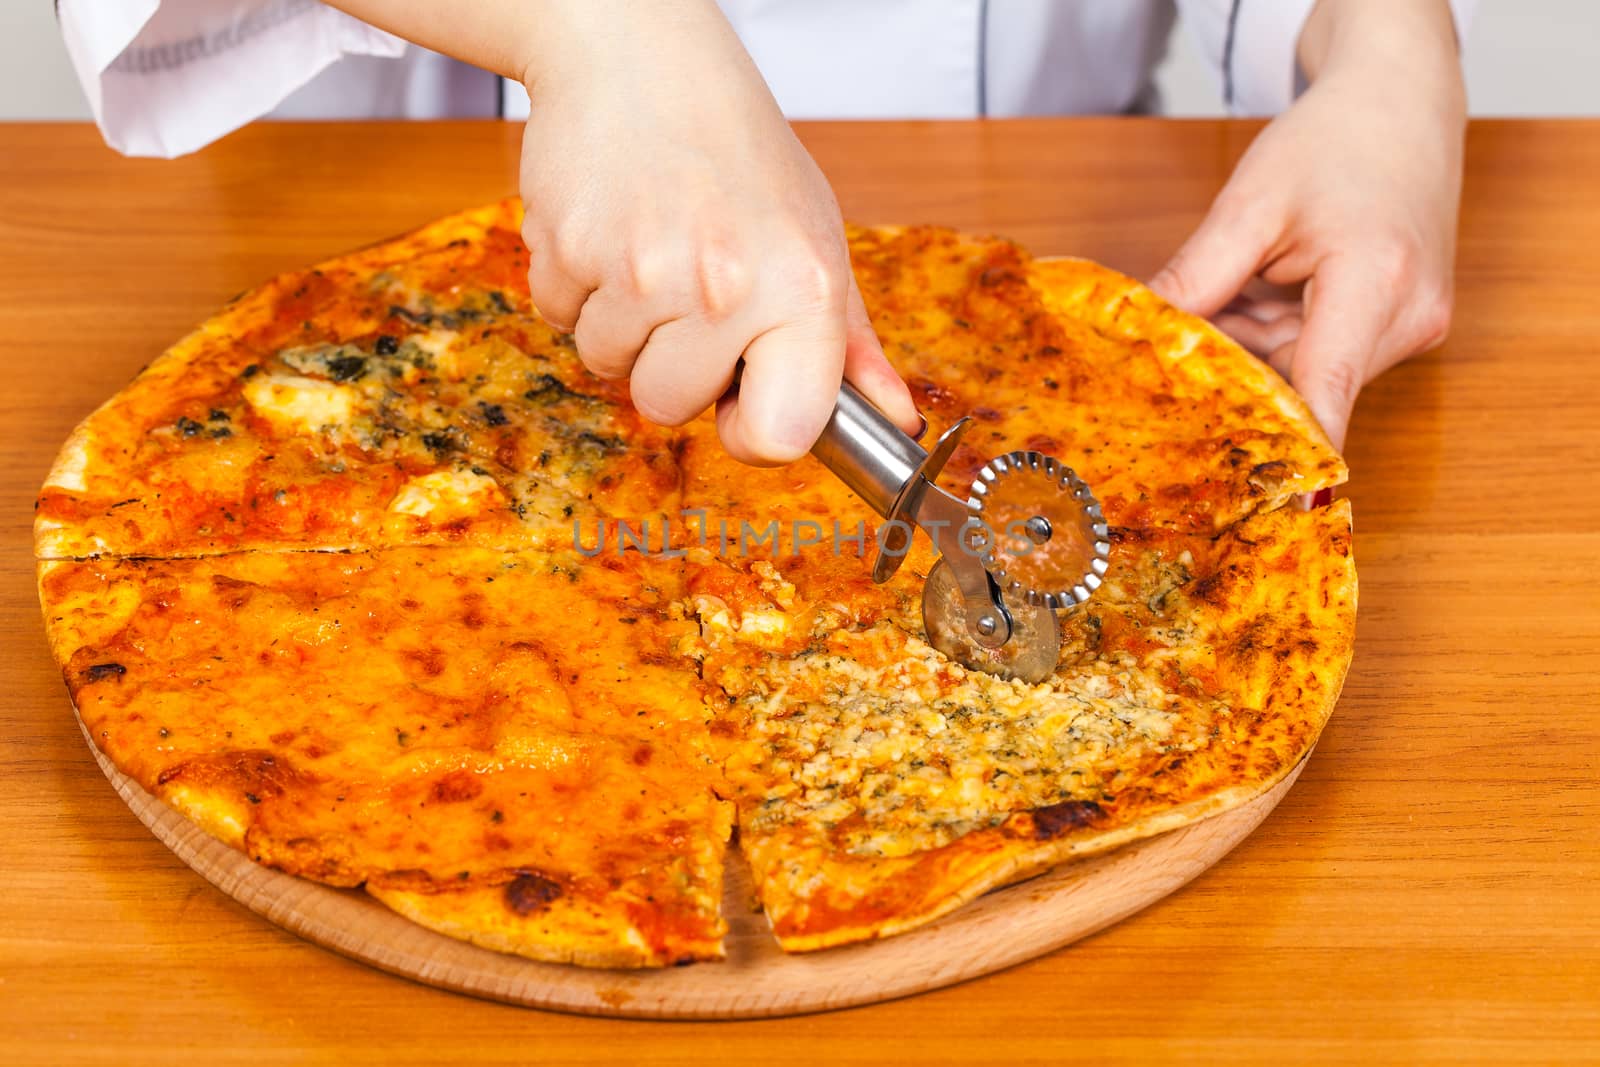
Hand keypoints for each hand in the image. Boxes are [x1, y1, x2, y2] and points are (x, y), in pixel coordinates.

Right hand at [516, 2, 917, 464]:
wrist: (640, 59)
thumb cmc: (738, 154)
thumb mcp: (816, 238)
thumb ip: (851, 344)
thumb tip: (897, 422)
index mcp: (801, 287)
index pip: (780, 437)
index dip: (755, 431)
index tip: (745, 395)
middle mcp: (725, 285)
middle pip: (670, 408)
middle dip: (672, 365)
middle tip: (689, 289)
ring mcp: (640, 270)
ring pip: (609, 367)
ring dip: (621, 326)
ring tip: (649, 249)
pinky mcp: (567, 250)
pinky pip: (558, 321)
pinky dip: (576, 289)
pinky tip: (607, 232)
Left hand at [1149, 0, 1466, 449]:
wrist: (1403, 99)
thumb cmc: (1336, 138)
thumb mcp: (1252, 203)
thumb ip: (1197, 277)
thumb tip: (1138, 335)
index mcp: (1376, 282)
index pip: (1325, 395)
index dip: (1282, 456)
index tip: (1243, 504)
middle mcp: (1406, 318)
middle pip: (1301, 384)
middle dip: (1229, 378)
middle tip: (1160, 368)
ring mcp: (1409, 325)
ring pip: (1303, 371)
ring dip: (1248, 351)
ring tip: (1215, 305)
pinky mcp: (1398, 325)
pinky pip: (1318, 352)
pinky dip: (1273, 335)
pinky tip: (1249, 300)